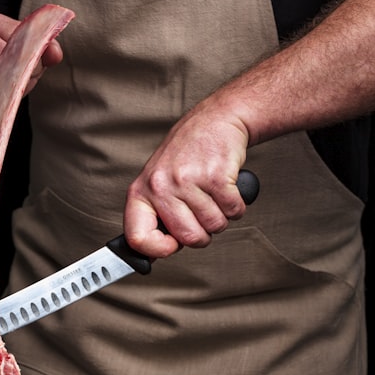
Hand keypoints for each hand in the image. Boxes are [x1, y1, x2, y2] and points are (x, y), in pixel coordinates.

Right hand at [0, 12, 63, 115]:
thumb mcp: (17, 62)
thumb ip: (41, 54)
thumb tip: (55, 53)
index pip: (28, 39)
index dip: (36, 62)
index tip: (28, 71)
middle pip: (15, 61)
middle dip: (22, 81)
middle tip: (10, 88)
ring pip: (1, 80)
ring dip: (5, 94)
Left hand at [123, 97, 252, 258]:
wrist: (216, 120)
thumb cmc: (188, 155)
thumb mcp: (159, 181)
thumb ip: (157, 214)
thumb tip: (154, 254)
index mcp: (141, 191)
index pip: (137, 237)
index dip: (157, 250)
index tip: (171, 246)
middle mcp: (161, 186)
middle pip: (188, 238)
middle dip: (203, 234)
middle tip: (202, 214)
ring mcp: (188, 180)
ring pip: (214, 226)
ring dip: (221, 217)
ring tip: (213, 194)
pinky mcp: (216, 176)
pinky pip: (233, 211)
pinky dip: (236, 205)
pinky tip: (227, 187)